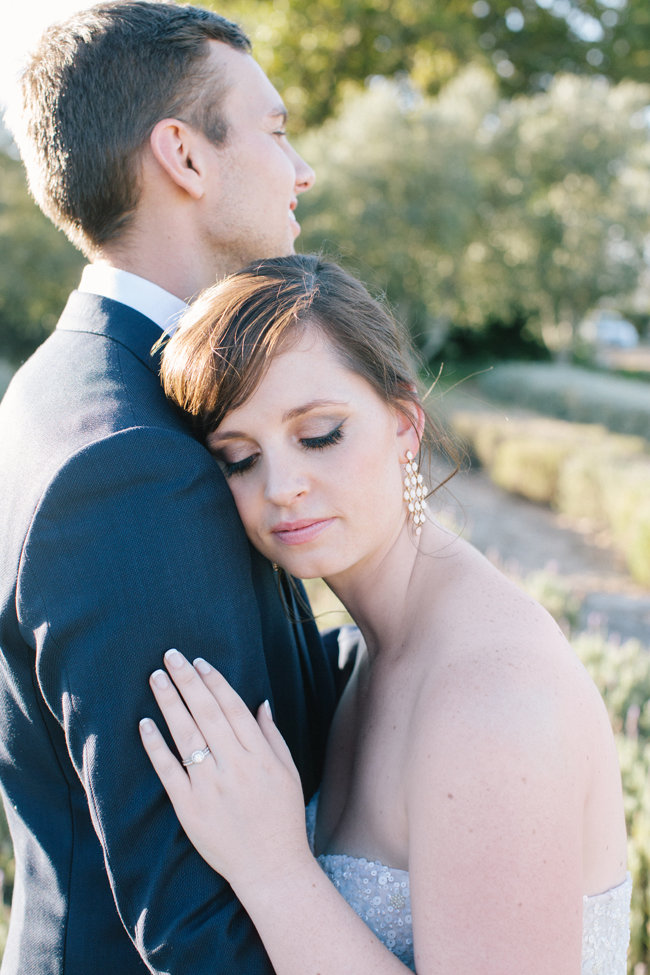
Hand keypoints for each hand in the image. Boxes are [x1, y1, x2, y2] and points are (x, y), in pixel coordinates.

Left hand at [139, 650, 311, 894]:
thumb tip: (260, 702)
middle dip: (187, 681)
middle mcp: (234, 766)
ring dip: (169, 703)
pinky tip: (144, 723)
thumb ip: (272, 736)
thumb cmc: (282, 818)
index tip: (198, 661)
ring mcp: (209, 787)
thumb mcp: (288, 772)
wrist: (270, 867)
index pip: (232, 708)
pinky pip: (168, 771)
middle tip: (170, 655)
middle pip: (206, 714)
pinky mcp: (189, 808)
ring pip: (186, 735)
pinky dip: (155, 746)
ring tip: (155, 677)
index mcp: (259, 755)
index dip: (214, 682)